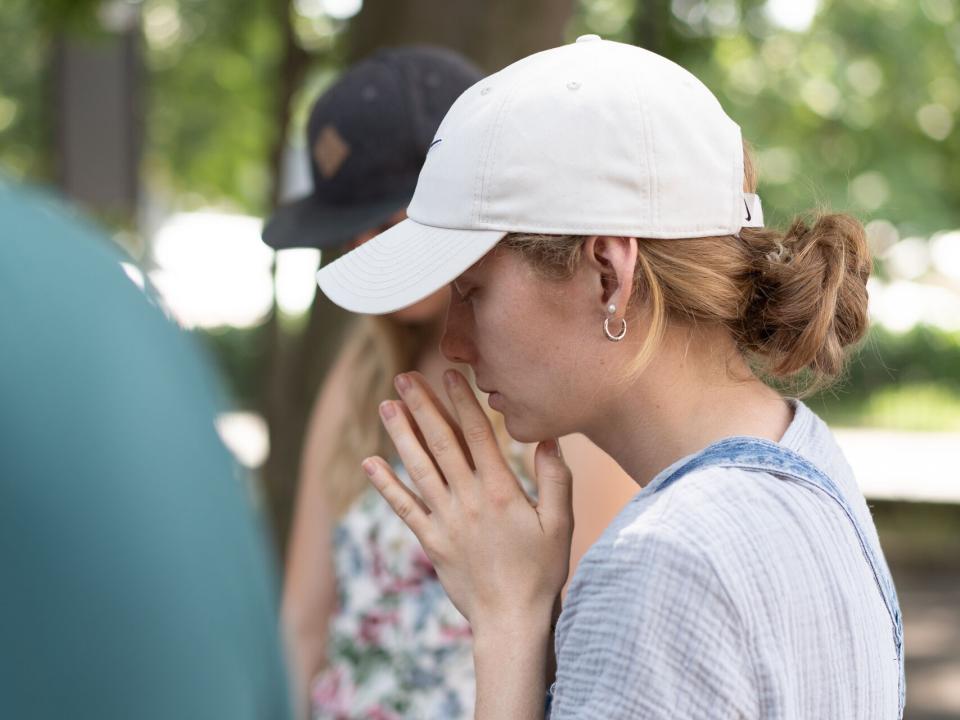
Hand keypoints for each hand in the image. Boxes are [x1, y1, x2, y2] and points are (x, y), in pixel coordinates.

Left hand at [362, 370, 573, 633]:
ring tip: (386, 405)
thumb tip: (548, 437)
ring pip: (418, 468)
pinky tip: (369, 463)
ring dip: (401, 435)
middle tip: (404, 377)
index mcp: (501, 491)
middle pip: (442, 444)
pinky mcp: (431, 541)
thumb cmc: (541, 571)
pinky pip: (404, 508)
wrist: (511, 620)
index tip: (450, 373)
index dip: (462, 401)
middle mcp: (468, 500)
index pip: (478, 435)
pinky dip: (386, 485)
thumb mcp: (560, 523)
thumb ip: (555, 478)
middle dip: (423, 407)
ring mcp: (446, 520)